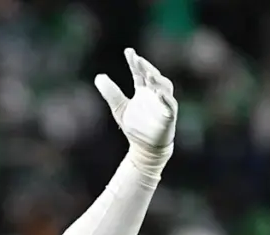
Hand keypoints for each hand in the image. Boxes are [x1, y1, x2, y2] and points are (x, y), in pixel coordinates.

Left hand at [95, 48, 177, 173]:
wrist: (144, 149)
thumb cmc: (135, 128)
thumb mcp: (119, 108)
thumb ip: (110, 93)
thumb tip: (98, 76)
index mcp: (143, 91)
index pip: (139, 73)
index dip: (134, 62)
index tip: (128, 51)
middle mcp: (155, 94)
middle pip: (152, 76)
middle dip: (145, 67)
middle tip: (137, 59)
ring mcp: (163, 104)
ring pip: (164, 87)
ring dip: (157, 79)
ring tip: (147, 73)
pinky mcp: (169, 116)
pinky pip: (170, 105)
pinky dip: (165, 98)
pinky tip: (158, 93)